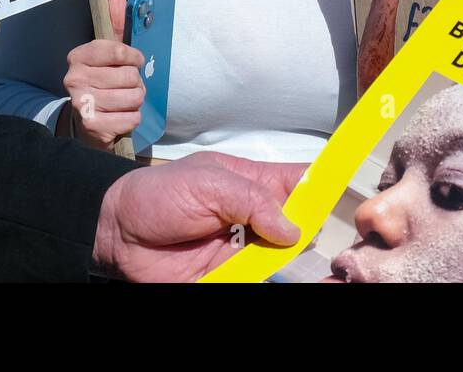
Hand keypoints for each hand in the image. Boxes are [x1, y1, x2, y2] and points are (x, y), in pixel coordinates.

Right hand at [61, 0, 143, 151]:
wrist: (87, 121)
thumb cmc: (103, 82)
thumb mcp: (109, 53)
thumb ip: (115, 25)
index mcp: (78, 57)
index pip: (117, 49)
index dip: (133, 57)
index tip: (134, 61)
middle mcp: (74, 79)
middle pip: (130, 76)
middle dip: (136, 83)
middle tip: (126, 87)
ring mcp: (81, 104)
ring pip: (133, 97)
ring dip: (135, 100)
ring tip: (124, 101)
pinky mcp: (92, 126)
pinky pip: (131, 118)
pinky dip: (132, 118)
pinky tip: (121, 116)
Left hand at [91, 152, 305, 281]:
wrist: (115, 233)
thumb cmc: (159, 194)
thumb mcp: (209, 183)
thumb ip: (254, 201)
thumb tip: (294, 229)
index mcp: (253, 183)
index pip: (299, 181)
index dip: (323, 184)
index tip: (346, 188)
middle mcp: (254, 217)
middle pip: (300, 225)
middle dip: (314, 230)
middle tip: (325, 237)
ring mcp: (243, 249)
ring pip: (285, 258)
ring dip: (298, 261)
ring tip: (315, 267)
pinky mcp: (228, 277)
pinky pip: (259, 279)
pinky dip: (276, 279)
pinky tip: (295, 277)